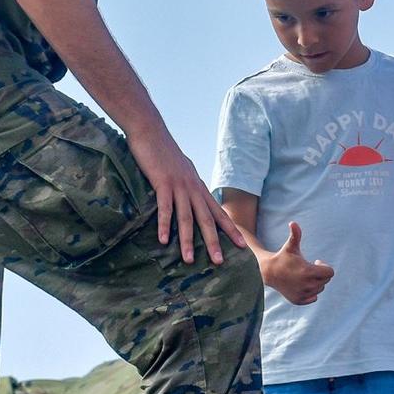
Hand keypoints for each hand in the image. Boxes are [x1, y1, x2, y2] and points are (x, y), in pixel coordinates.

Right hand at [125, 126, 246, 264]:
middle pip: (206, 220)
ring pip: (186, 218)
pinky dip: (164, 224)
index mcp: (199, 187)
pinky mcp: (162, 183)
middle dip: (214, 242)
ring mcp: (179, 186)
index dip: (230, 230)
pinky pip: (165, 208)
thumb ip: (188, 185)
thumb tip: (191, 198)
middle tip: (220, 262)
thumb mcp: (182, 170)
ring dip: (188, 240)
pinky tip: (164, 240)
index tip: (242, 246)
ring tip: (189, 260)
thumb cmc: (164, 152)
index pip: (218, 212)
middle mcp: (193, 188)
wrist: (151, 132)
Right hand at [260, 222, 333, 304]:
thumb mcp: (290, 246)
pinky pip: (314, 298)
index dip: (324, 266)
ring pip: (319, 289)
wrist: (268, 272)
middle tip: (309, 268)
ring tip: (304, 276)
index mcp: (308, 272)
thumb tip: (293, 222)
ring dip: (315, 282)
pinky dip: (310, 292)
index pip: (330, 272)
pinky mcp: (299, 301)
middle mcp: (307, 285)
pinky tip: (302, 285)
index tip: (316, 261)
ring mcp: (303, 294)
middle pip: (325, 281)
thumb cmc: (283, 257)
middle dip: (320, 274)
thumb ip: (295, 235)